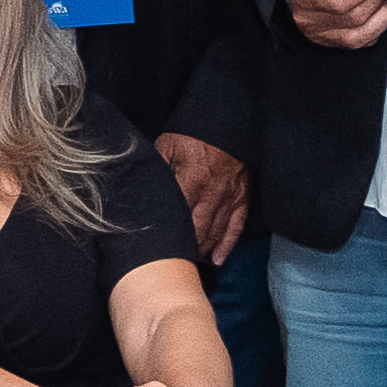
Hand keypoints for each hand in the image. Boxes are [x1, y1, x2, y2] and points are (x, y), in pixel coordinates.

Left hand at [158, 131, 252, 262]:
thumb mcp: (167, 146)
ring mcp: (230, 197)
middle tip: (172, 263)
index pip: (177, 215)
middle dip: (185, 248)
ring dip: (204, 249)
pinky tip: (219, 258)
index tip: (155, 248)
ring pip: (216, 232)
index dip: (167, 233)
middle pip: (197, 230)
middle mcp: (212, 193)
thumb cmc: (193, 134)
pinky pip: (237, 226)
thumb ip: (158, 170)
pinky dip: (228, 244)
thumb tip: (144, 189)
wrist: (227, 123)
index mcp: (191, 180)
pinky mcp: (243, 197)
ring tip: (191, 264)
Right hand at [280, 0, 386, 49]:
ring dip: (383, 16)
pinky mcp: (334, 40)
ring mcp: (322, 33)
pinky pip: (362, 41)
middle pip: (353, 17)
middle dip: (377, 1)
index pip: (338, 2)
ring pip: (360, 34)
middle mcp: (310, 19)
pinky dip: (378, 27)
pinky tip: (385, 11)